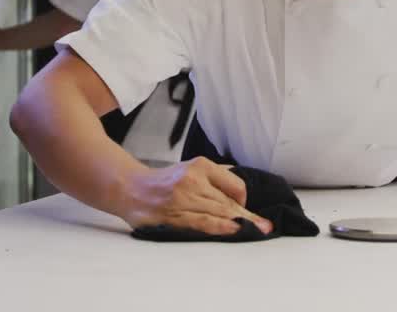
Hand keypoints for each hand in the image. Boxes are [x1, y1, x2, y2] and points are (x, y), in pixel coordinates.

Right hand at [119, 157, 272, 235]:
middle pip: (228, 201)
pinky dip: (220, 227)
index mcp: (200, 165)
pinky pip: (201, 222)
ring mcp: (182, 198)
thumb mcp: (190, 168)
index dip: (242, 199)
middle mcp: (192, 179)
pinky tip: (233, 230)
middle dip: (249, 216)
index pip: (233, 184)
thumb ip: (215, 175)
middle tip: (267, 227)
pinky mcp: (172, 214)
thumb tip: (240, 186)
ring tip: (259, 231)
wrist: (129, 188)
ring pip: (218, 212)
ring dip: (240, 223)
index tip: (245, 209)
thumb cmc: (163, 181)